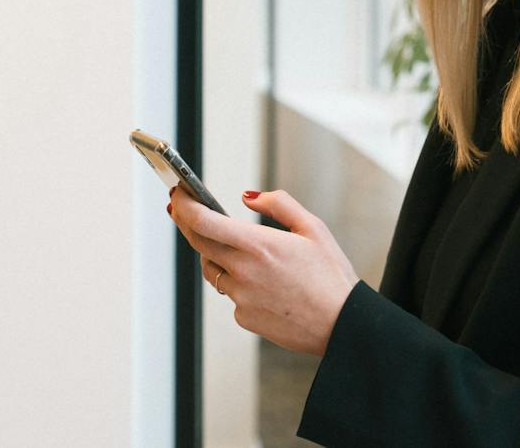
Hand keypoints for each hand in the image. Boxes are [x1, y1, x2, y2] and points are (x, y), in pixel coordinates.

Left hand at [168, 186, 359, 356]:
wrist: (342, 325)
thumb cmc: (331, 276)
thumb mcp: (313, 227)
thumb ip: (278, 204)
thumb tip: (247, 196)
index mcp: (258, 245)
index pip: (204, 221)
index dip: (184, 205)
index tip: (177, 193)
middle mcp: (243, 272)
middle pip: (198, 243)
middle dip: (186, 222)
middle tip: (182, 209)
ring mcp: (241, 298)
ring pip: (213, 270)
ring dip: (215, 255)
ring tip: (238, 249)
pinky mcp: (244, 318)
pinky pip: (231, 294)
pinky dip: (239, 284)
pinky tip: (266, 284)